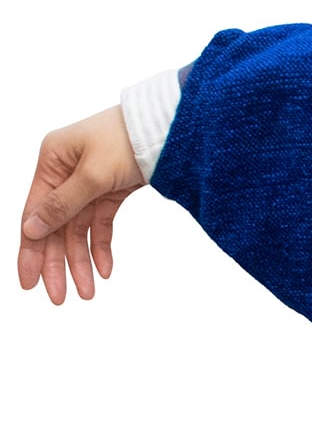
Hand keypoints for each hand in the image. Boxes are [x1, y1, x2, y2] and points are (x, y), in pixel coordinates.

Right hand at [17, 105, 146, 304]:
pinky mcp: (109, 190)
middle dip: (57, 263)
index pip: (34, 214)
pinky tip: (105, 270)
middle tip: (59, 297)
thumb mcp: (91, 175)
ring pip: (78, 230)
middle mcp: (64, 172)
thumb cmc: (126, 140)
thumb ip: (62, 205)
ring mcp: (87, 183)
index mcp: (51, 161)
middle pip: (55, 227)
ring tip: (87, 292)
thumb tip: (31, 229)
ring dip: (81, 261)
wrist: (166, 128)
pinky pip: (100, 224)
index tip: (29, 282)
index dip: (30, 250)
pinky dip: (101, 246)